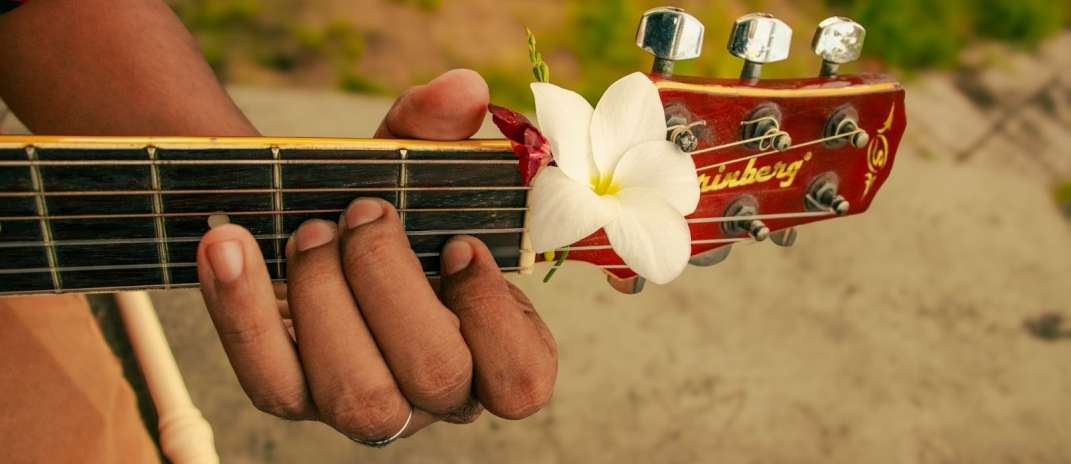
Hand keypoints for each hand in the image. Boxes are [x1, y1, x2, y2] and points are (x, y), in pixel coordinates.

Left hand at [195, 70, 557, 443]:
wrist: (304, 222)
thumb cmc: (384, 207)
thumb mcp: (411, 163)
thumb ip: (440, 129)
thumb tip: (464, 88)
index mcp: (488, 346)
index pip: (521, 380)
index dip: (492, 316)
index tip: (457, 243)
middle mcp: (433, 391)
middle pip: (436, 378)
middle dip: (394, 285)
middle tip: (364, 212)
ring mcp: (364, 404)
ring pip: (358, 395)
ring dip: (325, 298)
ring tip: (308, 228)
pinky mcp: (293, 397)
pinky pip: (270, 380)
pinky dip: (244, 307)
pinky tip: (229, 245)